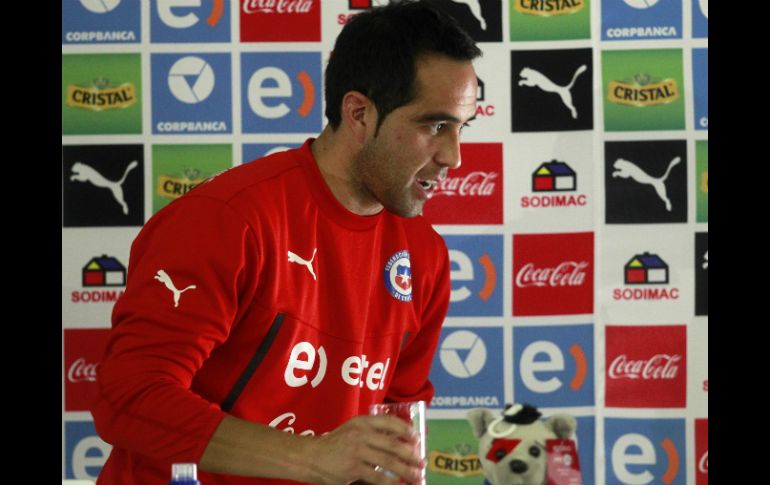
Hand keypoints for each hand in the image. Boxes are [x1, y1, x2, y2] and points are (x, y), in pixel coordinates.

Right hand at [303, 415, 423, 484]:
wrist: (311, 456)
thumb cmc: (335, 444)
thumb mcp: (352, 431)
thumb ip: (371, 433)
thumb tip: (399, 441)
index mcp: (362, 422)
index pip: (389, 422)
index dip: (406, 430)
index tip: (417, 439)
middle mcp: (361, 434)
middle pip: (393, 444)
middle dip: (411, 454)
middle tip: (422, 462)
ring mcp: (357, 451)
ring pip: (388, 461)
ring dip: (406, 470)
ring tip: (416, 476)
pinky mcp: (353, 468)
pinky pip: (378, 477)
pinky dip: (391, 482)